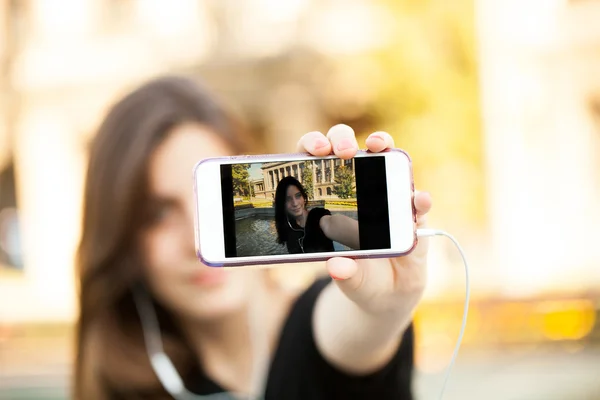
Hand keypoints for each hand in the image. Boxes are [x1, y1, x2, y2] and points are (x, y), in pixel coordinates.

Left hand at [296, 124, 430, 315]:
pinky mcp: (414, 214)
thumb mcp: (351, 280)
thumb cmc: (361, 278)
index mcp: (330, 201)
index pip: (315, 163)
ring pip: (385, 160)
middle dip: (342, 139)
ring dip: (383, 147)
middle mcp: (358, 191)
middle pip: (347, 149)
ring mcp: (388, 197)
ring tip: (380, 146)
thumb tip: (336, 266)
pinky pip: (417, 199)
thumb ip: (345, 274)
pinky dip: (419, 198)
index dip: (312, 146)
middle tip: (344, 150)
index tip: (316, 150)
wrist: (390, 294)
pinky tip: (418, 200)